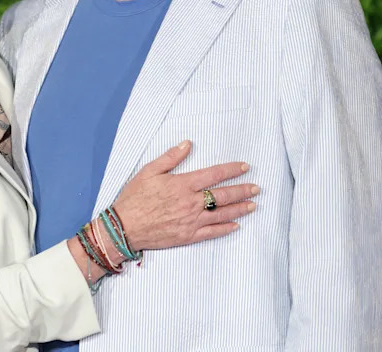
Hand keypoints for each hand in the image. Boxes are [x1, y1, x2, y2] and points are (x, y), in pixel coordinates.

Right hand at [113, 140, 258, 250]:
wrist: (124, 227)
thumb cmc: (134, 197)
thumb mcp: (149, 171)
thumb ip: (171, 157)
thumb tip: (188, 144)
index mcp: (183, 184)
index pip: (214, 174)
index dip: (232, 170)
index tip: (245, 167)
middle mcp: (191, 203)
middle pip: (223, 196)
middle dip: (242, 190)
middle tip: (257, 188)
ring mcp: (191, 221)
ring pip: (222, 214)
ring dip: (239, 209)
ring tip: (253, 205)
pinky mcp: (187, 236)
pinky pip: (211, 233)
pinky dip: (225, 229)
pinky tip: (236, 226)